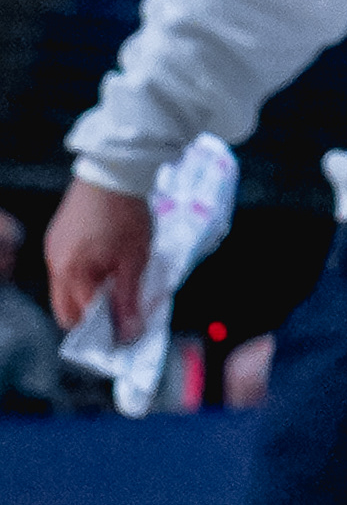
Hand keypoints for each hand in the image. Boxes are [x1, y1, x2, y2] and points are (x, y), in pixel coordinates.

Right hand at [45, 183, 151, 344]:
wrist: (114, 169)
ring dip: (89, 294)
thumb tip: (128, 335)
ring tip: (117, 281)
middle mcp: (55, 265)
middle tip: (122, 308)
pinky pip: (67, 268)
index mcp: (71, 274)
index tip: (126, 328)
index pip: (81, 319)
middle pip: (66, 310)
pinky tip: (107, 262)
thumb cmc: (127, 215)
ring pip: (66, 290)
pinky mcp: (57, 236)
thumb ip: (128, 299)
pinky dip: (84, 275)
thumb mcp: (135, 260)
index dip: (104, 328)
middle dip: (92, 317)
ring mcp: (53, 249)